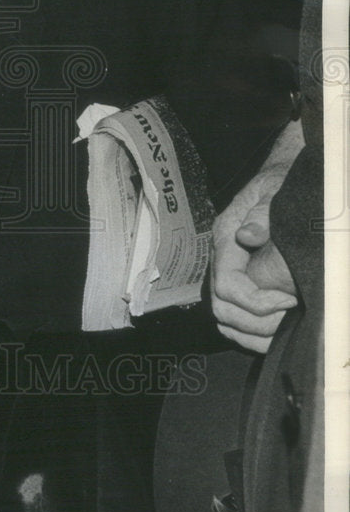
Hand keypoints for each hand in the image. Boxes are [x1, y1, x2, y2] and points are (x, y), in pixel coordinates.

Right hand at [210, 122, 302, 353]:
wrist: (281, 176)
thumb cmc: (281, 183)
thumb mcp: (274, 192)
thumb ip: (261, 215)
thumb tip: (247, 236)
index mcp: (226, 236)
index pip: (227, 285)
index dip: (257, 301)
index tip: (289, 299)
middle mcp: (222, 257)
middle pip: (221, 308)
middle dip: (256, 321)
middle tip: (290, 317)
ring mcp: (228, 271)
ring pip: (225, 320)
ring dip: (254, 332)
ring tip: (286, 326)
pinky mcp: (239, 282)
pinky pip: (234, 321)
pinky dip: (253, 334)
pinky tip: (278, 331)